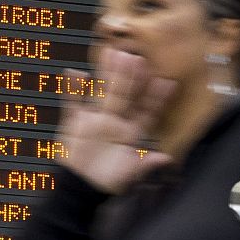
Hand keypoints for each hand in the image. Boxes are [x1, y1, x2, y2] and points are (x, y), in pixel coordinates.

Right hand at [57, 47, 175, 193]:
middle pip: (125, 95)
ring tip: (110, 54)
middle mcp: (115, 121)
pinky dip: (72, 89)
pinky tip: (75, 73)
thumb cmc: (108, 180)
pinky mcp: (75, 122)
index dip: (157, 98)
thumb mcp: (130, 174)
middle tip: (136, 58)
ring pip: (102, 92)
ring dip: (106, 74)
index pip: (146, 111)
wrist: (81, 186)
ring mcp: (95, 119)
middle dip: (130, 78)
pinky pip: (73, 103)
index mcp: (131, 132)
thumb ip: (146, 164)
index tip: (167, 82)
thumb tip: (166, 158)